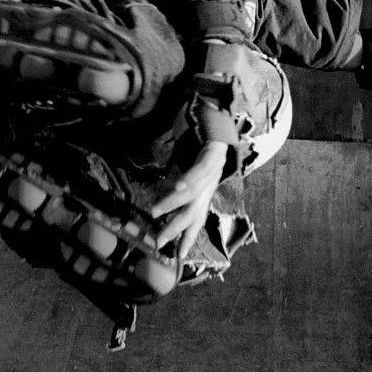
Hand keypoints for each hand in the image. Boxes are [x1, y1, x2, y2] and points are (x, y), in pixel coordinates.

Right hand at [150, 140, 228, 257]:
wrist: (214, 116)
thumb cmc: (197, 144)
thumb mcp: (183, 170)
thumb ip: (174, 187)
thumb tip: (160, 202)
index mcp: (204, 191)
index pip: (196, 218)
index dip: (187, 237)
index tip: (177, 255)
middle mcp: (210, 184)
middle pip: (194, 212)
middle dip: (177, 229)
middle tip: (159, 241)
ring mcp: (214, 169)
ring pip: (193, 193)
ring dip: (174, 204)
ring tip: (156, 212)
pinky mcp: (213, 153)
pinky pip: (201, 169)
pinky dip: (189, 179)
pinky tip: (179, 187)